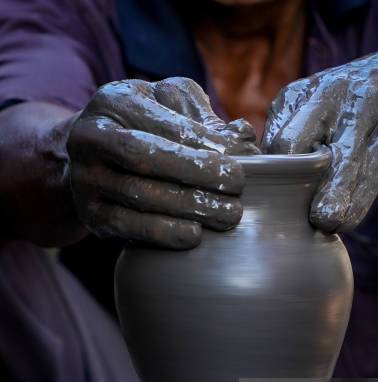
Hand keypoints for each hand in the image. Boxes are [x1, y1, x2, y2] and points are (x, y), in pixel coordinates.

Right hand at [67, 77, 258, 248]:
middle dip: (196, 173)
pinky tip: (194, 236)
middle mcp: (90, 137)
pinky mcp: (89, 214)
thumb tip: (244, 137)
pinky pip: (126, 227)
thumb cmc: (146, 128)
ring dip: (188, 207)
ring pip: (138, 195)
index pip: (165, 124)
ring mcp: (85, 178)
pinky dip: (162, 233)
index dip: (207, 145)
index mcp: (114, 100)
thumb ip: (205, 118)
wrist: (94, 160)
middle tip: (238, 187)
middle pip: (145, 156)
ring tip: (227, 215)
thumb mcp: (170, 107)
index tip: (243, 161)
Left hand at [262, 33, 377, 231]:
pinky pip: (372, 167)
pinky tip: (348, 220)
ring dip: (328, 196)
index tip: (273, 206)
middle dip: (286, 186)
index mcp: (296, 96)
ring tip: (323, 222)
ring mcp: (361, 108)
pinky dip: (358, 198)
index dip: (268, 180)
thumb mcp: (316, 109)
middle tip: (290, 219)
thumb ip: (290, 140)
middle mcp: (324, 96)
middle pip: (290, 146)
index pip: (268, 145)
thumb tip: (266, 191)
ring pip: (336, 161)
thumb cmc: (358, 103)